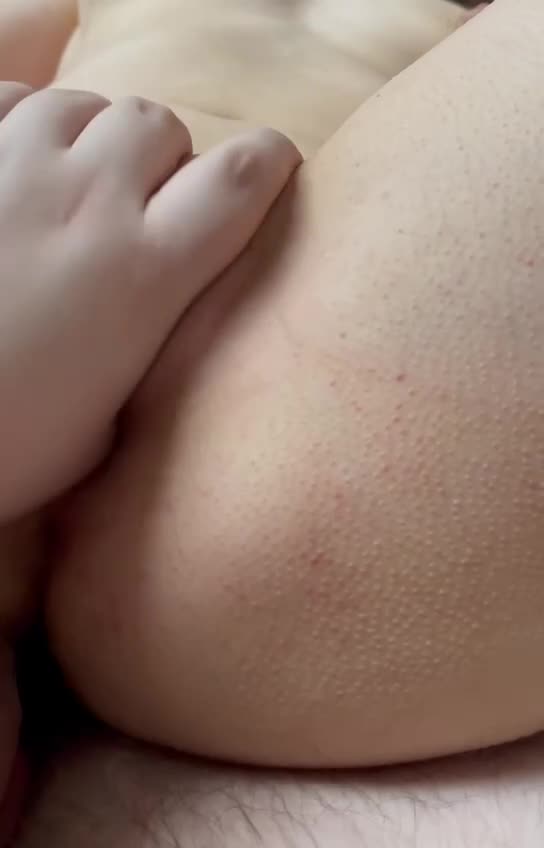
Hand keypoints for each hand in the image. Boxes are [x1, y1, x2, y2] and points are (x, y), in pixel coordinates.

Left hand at [0, 82, 300, 519]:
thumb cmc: (4, 448)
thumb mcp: (102, 426)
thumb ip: (143, 350)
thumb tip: (150, 314)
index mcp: (147, 274)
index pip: (241, 178)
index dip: (268, 161)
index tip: (269, 167)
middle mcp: (90, 202)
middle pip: (160, 125)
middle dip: (165, 157)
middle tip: (142, 203)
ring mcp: (14, 169)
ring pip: (86, 106)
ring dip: (94, 140)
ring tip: (74, 188)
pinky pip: (11, 99)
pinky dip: (25, 124)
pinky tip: (16, 169)